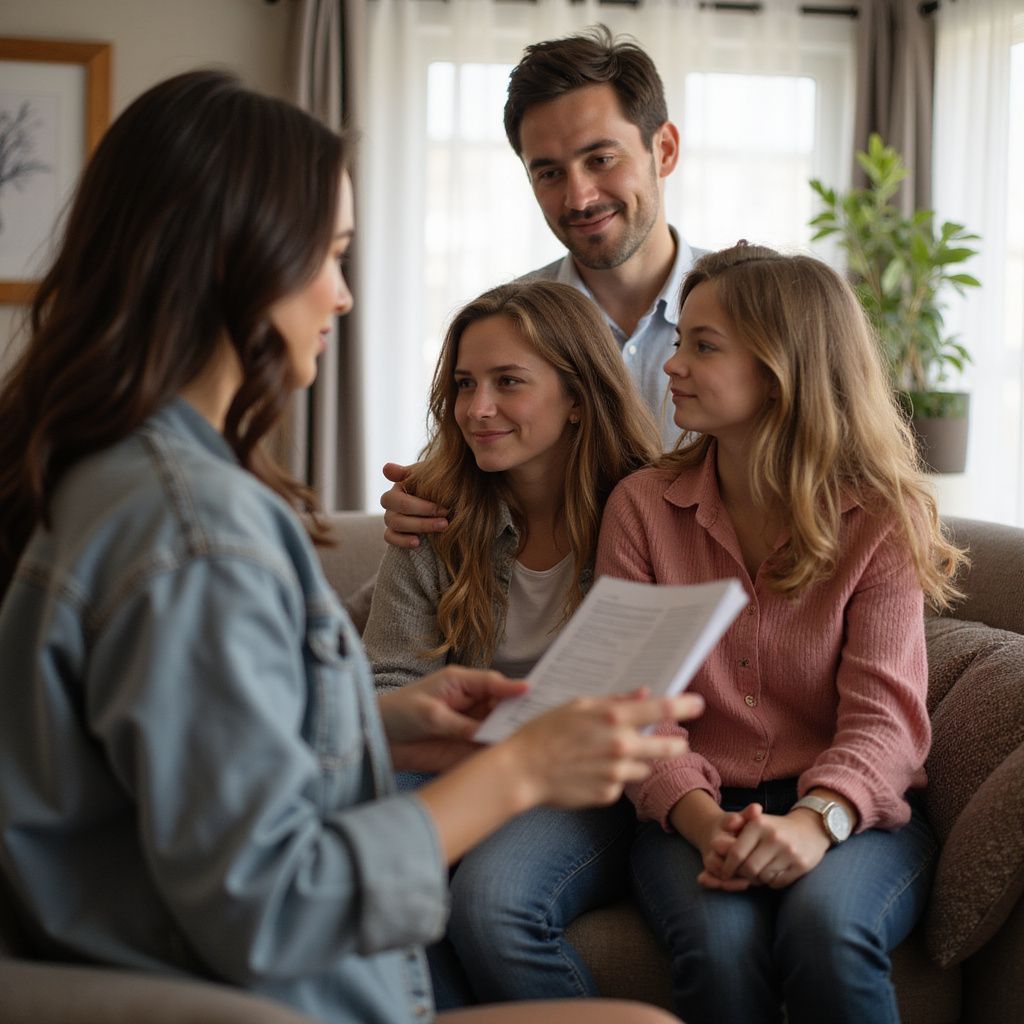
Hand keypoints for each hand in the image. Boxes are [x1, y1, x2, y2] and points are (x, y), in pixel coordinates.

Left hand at [379, 666, 527, 771]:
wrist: (381, 740)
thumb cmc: (401, 713)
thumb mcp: (430, 714)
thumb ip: (460, 723)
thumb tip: (488, 733)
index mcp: (463, 684)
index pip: (493, 683)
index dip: (512, 687)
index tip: (530, 691)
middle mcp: (473, 704)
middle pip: (504, 706)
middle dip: (519, 712)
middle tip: (539, 719)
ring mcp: (473, 726)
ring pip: (501, 729)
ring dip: (513, 734)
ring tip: (532, 740)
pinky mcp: (468, 748)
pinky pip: (489, 749)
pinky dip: (500, 753)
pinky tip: (514, 758)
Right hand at [380, 463, 448, 548]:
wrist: (447, 497)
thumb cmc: (439, 484)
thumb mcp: (430, 475)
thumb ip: (410, 472)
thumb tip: (386, 468)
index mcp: (398, 488)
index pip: (397, 499)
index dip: (421, 507)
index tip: (444, 509)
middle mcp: (391, 504)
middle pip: (396, 514)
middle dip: (423, 519)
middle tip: (446, 522)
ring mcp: (391, 519)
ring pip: (395, 525)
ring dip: (419, 528)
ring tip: (440, 528)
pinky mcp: (394, 533)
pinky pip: (390, 538)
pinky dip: (402, 541)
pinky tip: (417, 543)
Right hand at [504, 692, 703, 810]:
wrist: (523, 771)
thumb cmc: (545, 731)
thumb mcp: (578, 706)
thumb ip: (614, 701)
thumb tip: (644, 694)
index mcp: (613, 718)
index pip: (662, 709)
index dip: (685, 706)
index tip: (699, 704)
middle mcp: (621, 747)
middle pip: (668, 747)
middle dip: (674, 744)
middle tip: (675, 741)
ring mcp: (616, 774)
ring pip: (643, 767)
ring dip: (636, 761)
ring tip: (606, 755)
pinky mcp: (608, 795)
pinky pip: (621, 784)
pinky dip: (612, 777)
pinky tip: (589, 771)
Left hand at [706, 804, 829, 889]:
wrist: (810, 828)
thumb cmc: (774, 828)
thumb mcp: (755, 822)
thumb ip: (734, 830)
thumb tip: (714, 846)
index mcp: (758, 824)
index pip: (735, 854)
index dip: (727, 867)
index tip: (724, 873)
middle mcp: (774, 837)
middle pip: (748, 869)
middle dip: (742, 875)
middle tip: (741, 875)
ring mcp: (789, 852)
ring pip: (763, 878)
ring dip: (757, 879)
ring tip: (758, 872)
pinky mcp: (801, 865)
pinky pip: (778, 882)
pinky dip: (771, 881)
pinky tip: (772, 872)